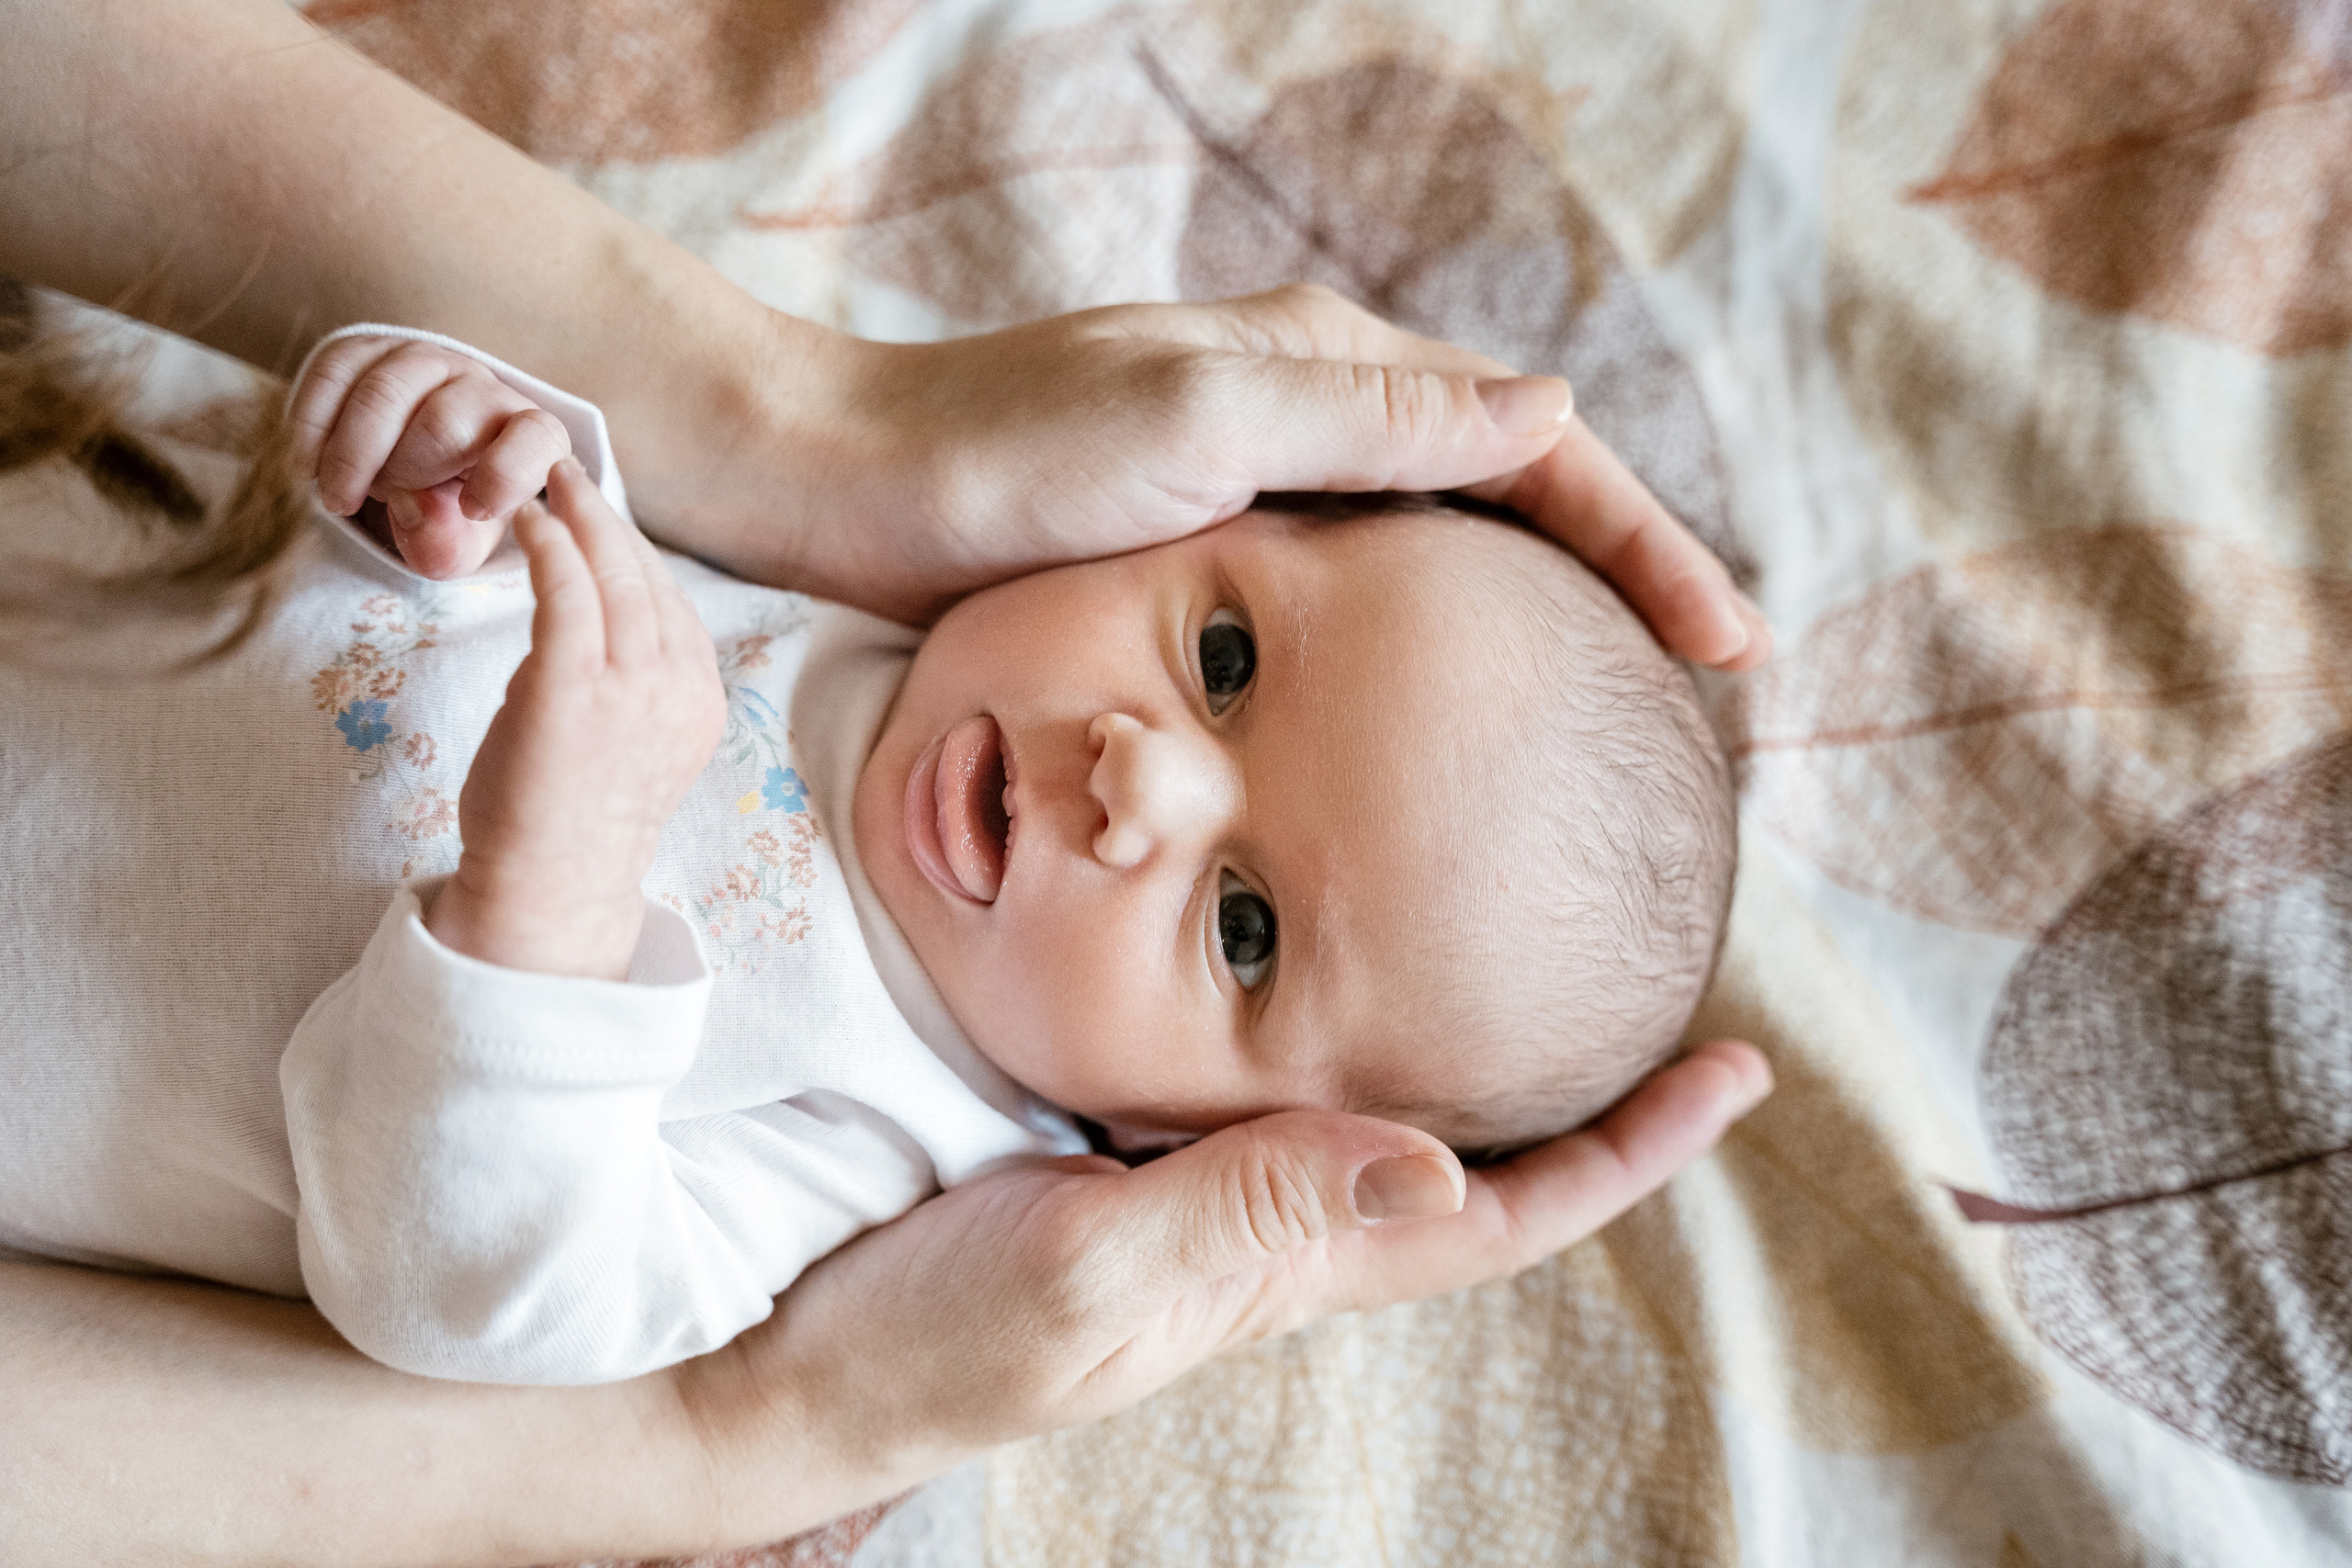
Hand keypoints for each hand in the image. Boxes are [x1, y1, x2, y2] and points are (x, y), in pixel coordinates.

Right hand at [289, 334, 573, 579]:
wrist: (406, 464)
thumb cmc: (450, 508)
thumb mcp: (460, 542)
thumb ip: (449, 544)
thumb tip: (419, 514)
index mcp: (528, 436)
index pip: (535, 439)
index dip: (505, 476)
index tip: (473, 511)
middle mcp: (482, 387)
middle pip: (442, 423)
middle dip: (402, 476)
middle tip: (382, 504)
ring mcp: (425, 360)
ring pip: (383, 394)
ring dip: (351, 457)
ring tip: (339, 497)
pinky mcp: (368, 349)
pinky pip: (333, 373)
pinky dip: (312, 427)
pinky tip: (308, 466)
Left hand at [426, 459, 725, 979]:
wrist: (550, 885)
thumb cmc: (571, 818)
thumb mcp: (625, 739)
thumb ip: (622, 678)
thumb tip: (581, 614)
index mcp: (698, 702)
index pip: (673, 602)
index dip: (636, 549)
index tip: (603, 514)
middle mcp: (678, 689)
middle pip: (649, 578)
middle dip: (609, 517)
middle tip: (574, 470)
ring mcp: (631, 688)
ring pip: (614, 575)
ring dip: (579, 517)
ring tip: (549, 479)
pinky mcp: (573, 687)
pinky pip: (568, 594)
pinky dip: (551, 547)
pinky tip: (531, 522)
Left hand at [654, 285, 1765, 668]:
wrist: (845, 489)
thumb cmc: (1002, 460)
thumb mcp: (1196, 426)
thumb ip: (1372, 419)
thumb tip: (1553, 416)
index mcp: (1333, 369)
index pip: (1539, 454)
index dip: (1646, 547)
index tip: (1728, 650)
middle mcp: (1314, 414)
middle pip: (1512, 499)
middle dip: (1618, 582)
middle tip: (1703, 696)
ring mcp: (1265, 484)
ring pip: (1443, 556)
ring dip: (1536, 622)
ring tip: (1607, 720)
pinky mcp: (1211, 551)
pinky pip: (1362, 604)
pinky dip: (1433, 653)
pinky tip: (1451, 723)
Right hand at [682, 1040, 1770, 1507]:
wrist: (782, 1352)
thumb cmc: (928, 1337)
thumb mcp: (1086, 1278)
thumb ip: (1244, 1215)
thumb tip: (1435, 1166)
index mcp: (1281, 1257)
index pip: (1498, 1212)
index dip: (1626, 1155)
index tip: (1738, 1075)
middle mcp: (1259, 1216)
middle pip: (1462, 1157)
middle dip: (1576, 1087)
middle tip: (1661, 969)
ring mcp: (1187, 1181)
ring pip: (1365, 1101)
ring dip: (1457, 1031)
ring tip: (1520, 928)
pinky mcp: (1109, 1140)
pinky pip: (1251, 1073)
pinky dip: (1310, 1005)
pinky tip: (1296, 944)